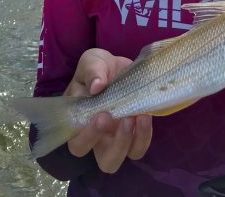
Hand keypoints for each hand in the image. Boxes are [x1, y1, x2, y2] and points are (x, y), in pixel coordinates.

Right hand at [64, 48, 152, 172]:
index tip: (99, 115)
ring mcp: (119, 139)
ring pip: (127, 158)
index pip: (77, 144)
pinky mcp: (137, 134)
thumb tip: (97, 86)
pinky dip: (144, 134)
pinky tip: (146, 115)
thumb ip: (92, 71)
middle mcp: (99, 139)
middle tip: (117, 117)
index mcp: (81, 123)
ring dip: (131, 141)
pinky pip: (140, 146)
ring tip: (135, 115)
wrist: (120, 66)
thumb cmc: (99, 68)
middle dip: (115, 145)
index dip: (87, 137)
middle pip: (106, 162)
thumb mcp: (92, 61)